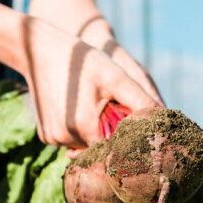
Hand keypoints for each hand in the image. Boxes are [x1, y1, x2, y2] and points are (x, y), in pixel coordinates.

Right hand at [18, 17, 158, 147]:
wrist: (38, 51)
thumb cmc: (81, 60)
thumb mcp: (114, 76)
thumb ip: (139, 99)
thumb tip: (164, 117)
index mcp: (83, 128)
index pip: (114, 151)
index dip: (127, 144)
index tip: (137, 136)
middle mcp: (64, 139)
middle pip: (99, 149)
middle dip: (111, 135)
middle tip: (114, 113)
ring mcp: (52, 139)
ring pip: (84, 145)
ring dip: (94, 132)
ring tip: (94, 107)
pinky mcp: (45, 137)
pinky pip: (69, 140)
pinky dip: (78, 130)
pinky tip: (78, 109)